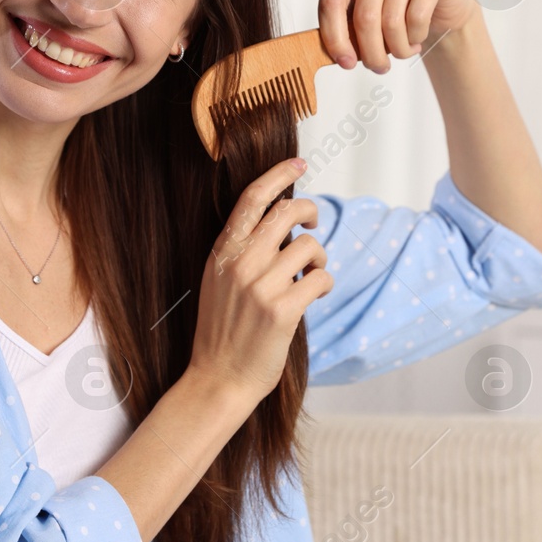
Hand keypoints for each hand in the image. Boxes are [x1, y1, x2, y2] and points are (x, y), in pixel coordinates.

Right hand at [186, 158, 333, 402]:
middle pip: (289, 212)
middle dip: (310, 213)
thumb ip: (243, 251)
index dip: (278, 174)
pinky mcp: (282, 310)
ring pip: (310, 247)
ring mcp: (261, 286)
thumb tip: (281, 221)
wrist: (217, 378)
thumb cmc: (223, 330)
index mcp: (223, 252)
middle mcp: (241, 263)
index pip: (253, 198)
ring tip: (311, 274)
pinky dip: (324, 284)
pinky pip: (320, 278)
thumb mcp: (219, 281)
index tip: (298, 162)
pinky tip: (314, 295)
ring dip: (319, 258)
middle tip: (313, 225)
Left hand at [318, 0, 479, 74]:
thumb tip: (337, 56)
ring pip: (391, 21)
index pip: (331, 1)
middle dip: (371, 53)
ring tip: (401, 51)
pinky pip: (417, 18)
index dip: (335, 38)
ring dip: (396, 49)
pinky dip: (415, 38)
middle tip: (378, 67)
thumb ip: (344, 28)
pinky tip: (417, 37)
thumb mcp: (363, 16)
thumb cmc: (395, 11)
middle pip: (364, 16)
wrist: (440, 6)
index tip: (345, 63)